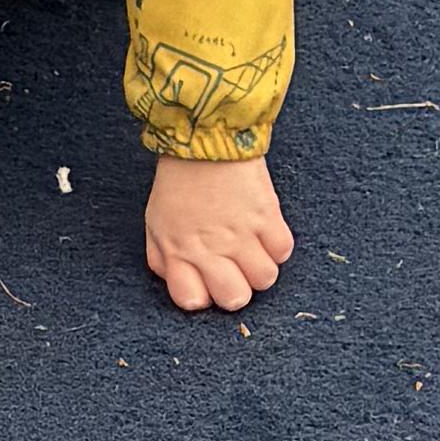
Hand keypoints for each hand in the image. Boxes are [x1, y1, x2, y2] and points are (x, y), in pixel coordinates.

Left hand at [142, 151, 290, 315]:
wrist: (205, 139)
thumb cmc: (179, 181)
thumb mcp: (156, 222)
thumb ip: (163, 258)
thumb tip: (177, 280)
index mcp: (178, 251)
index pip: (193, 301)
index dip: (202, 295)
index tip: (206, 281)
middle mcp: (210, 249)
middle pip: (235, 299)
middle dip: (237, 290)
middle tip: (235, 272)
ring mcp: (241, 234)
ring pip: (265, 279)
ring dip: (260, 269)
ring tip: (253, 251)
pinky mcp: (267, 216)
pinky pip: (283, 251)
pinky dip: (277, 246)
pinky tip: (266, 233)